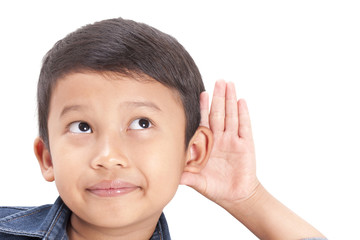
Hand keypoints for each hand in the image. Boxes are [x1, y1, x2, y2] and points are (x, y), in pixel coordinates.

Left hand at [180, 80, 259, 206]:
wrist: (235, 197)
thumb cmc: (216, 187)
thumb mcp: (197, 181)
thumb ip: (185, 176)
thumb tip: (169, 173)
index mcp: (208, 144)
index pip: (204, 121)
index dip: (202, 107)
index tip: (200, 93)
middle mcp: (220, 138)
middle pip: (218, 113)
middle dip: (218, 97)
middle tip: (218, 81)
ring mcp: (233, 140)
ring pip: (231, 116)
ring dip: (230, 100)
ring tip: (229, 84)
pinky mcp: (245, 145)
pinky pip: (244, 127)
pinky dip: (243, 114)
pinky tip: (241, 101)